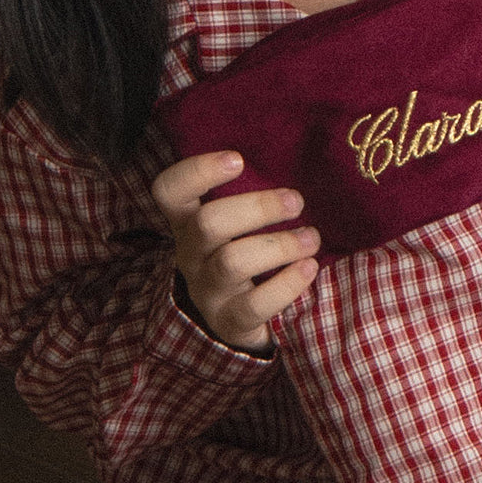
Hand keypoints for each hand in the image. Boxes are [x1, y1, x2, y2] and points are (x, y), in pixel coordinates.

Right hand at [150, 151, 320, 354]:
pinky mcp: (230, 322)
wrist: (242, 323)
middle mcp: (190, 256)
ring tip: (312, 238)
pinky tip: (310, 268)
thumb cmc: (246, 258)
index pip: (169, 191)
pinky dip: (286, 284)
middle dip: (257, 209)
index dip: (197, 172)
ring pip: (231, 262)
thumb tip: (296, 161)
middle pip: (208, 224)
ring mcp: (207, 291)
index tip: (238, 160)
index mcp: (187, 223)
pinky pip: (254, 304)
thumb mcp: (236, 227)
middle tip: (297, 201)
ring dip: (278, 246)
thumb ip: (250, 200)